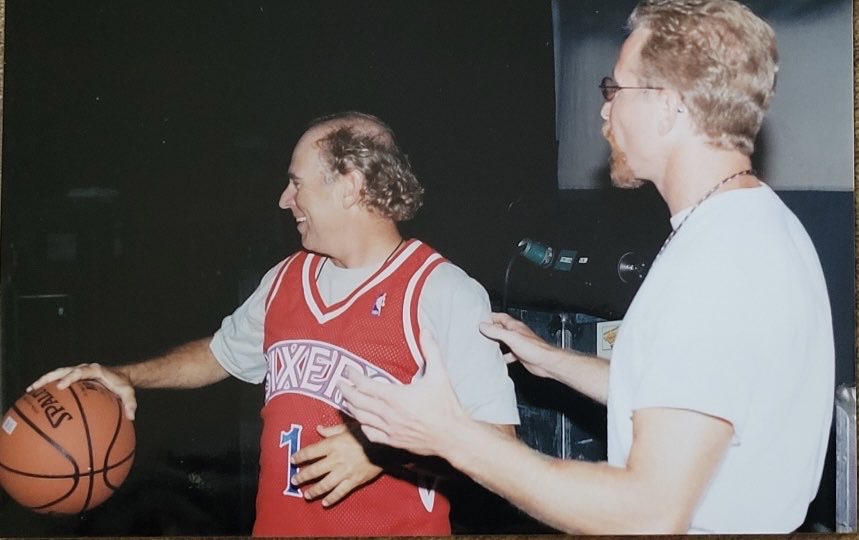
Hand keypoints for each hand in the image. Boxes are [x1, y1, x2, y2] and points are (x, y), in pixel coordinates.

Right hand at [27, 363, 136, 419]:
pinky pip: (58, 380)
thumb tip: (131, 417)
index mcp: (95, 370)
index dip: (70, 377)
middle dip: (49, 378)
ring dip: (43, 381)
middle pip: (63, 370)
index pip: (80, 371)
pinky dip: (48, 387)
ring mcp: (77, 371)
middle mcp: (83, 368)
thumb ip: (130, 403)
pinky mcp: (73, 377)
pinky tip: (37, 398)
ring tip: (30, 391)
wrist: (120, 377)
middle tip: (37, 387)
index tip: (61, 386)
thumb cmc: (123, 385)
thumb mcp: (129, 393)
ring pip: (57, 374)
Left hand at [290, 423, 382, 506]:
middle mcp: (335, 459)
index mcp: (332, 444)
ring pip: (324, 484)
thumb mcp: (348, 427)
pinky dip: (331, 499)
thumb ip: (331, 430)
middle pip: (314, 470)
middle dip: (302, 476)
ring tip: (306, 495)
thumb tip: (318, 429)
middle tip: (294, 480)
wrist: (384, 446)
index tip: (293, 460)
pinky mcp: (354, 481)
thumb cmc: (365, 434)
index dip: (299, 457)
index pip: (310, 452)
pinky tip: (324, 503)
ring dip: (313, 491)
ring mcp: (344, 472)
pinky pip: (340, 492)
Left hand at [338, 332, 471, 457]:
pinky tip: (362, 421)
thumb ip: (430, 351)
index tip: (347, 370)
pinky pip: (370, 434)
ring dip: (350, 408)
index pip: (365, 385)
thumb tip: (426, 331)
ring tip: (345, 400)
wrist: (452, 436)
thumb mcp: (439, 375)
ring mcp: (388, 429)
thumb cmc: (445, 406)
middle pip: (357, 402)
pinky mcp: (393, 442)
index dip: (353, 376)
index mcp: (394, 396)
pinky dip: (362, 425)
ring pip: (361, 418)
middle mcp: (387, 413)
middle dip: (345, 391)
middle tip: (338, 383)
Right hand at [479, 312, 557, 377]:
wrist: (546, 362)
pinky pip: (508, 354)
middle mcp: (517, 334)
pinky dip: (502, 356)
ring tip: (485, 345)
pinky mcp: (520, 355)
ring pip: (504, 341)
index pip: (501, 317)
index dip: (491, 316)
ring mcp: (518, 344)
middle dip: (491, 329)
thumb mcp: (511, 337)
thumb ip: (497, 331)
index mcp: (515, 326)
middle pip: (501, 329)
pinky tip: (498, 359)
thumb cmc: (534, 349)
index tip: (481, 318)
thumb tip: (483, 326)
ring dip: (495, 343)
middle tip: (480, 332)